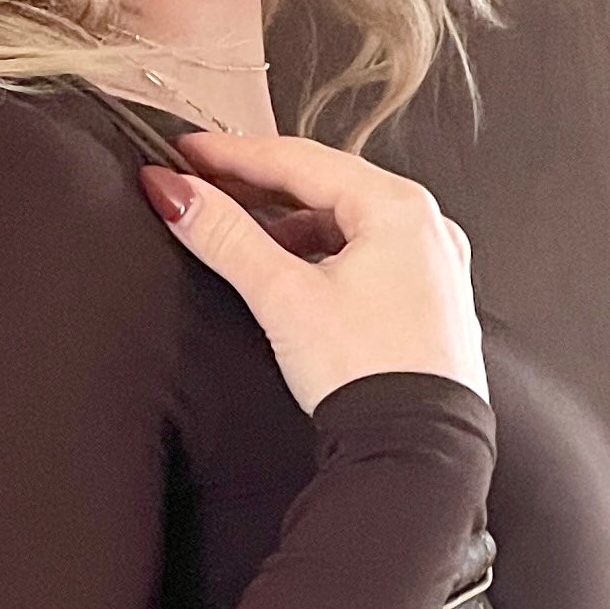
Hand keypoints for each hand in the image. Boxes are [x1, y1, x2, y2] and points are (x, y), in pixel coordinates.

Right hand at [137, 129, 485, 417]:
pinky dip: (324, 255)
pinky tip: (293, 275)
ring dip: (291, 225)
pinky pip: (368, 257)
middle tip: (203, 187)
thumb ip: (226, 238)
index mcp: (400, 207)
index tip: (186, 154)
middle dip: (259, 186)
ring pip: (348, 224)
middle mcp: (426, 228)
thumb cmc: (372, 376)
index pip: (299, 160)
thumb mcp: (284, 297)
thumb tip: (177, 194)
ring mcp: (433, 267)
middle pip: (326, 186)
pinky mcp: (428, 306)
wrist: (418, 454)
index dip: (232, 154)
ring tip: (241, 235)